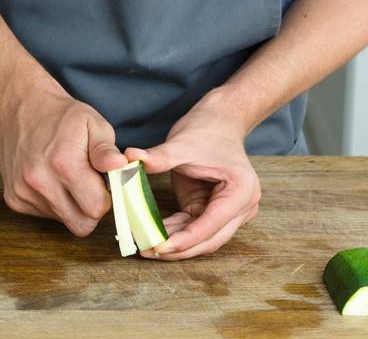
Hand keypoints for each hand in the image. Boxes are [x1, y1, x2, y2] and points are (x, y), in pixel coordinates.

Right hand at [0, 70, 126, 236]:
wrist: (22, 108)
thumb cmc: (63, 117)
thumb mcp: (93, 125)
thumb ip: (107, 151)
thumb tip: (122, 166)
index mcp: (64, 163)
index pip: (96, 208)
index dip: (106, 199)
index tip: (104, 183)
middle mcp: (40, 181)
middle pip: (81, 225)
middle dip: (91, 209)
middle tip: (90, 185)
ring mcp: (23, 192)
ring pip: (63, 221)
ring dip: (72, 206)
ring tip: (68, 177)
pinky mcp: (13, 199)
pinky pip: (45, 215)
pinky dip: (54, 203)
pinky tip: (52, 180)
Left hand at [125, 102, 260, 259]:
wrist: (219, 120)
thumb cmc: (206, 129)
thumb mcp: (181, 144)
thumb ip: (158, 157)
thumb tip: (129, 158)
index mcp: (240, 191)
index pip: (211, 225)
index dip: (184, 240)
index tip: (158, 247)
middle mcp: (242, 206)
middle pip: (209, 239)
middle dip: (178, 248)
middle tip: (147, 251)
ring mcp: (230, 210)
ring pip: (202, 238)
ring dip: (175, 243)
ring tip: (145, 245)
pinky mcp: (215, 209)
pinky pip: (194, 227)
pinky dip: (175, 231)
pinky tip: (153, 232)